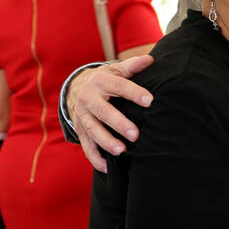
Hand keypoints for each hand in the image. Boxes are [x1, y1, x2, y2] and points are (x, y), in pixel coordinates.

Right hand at [68, 56, 154, 171]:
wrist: (77, 88)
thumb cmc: (107, 81)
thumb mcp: (117, 71)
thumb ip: (133, 66)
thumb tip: (150, 59)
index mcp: (101, 82)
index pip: (120, 87)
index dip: (135, 93)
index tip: (151, 101)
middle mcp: (88, 99)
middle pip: (104, 112)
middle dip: (119, 124)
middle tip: (136, 135)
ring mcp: (82, 116)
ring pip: (93, 130)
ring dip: (106, 141)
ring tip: (121, 151)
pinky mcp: (79, 130)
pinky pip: (86, 146)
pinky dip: (95, 158)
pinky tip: (107, 168)